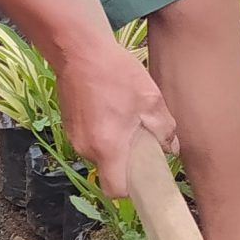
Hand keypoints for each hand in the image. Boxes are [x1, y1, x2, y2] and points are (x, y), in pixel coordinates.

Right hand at [54, 28, 177, 196]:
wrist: (78, 49)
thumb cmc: (116, 73)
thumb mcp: (150, 100)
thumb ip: (164, 130)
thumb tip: (171, 148)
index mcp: (108, 147)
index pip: (115, 189)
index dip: (130, 189)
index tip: (143, 174)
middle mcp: (86, 148)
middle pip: (109, 169)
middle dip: (126, 158)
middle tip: (140, 133)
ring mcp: (73, 136)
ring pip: (100, 152)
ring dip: (113, 142)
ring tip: (124, 114)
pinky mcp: (67, 125)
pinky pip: (89, 138)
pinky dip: (101, 130)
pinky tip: (109, 106)